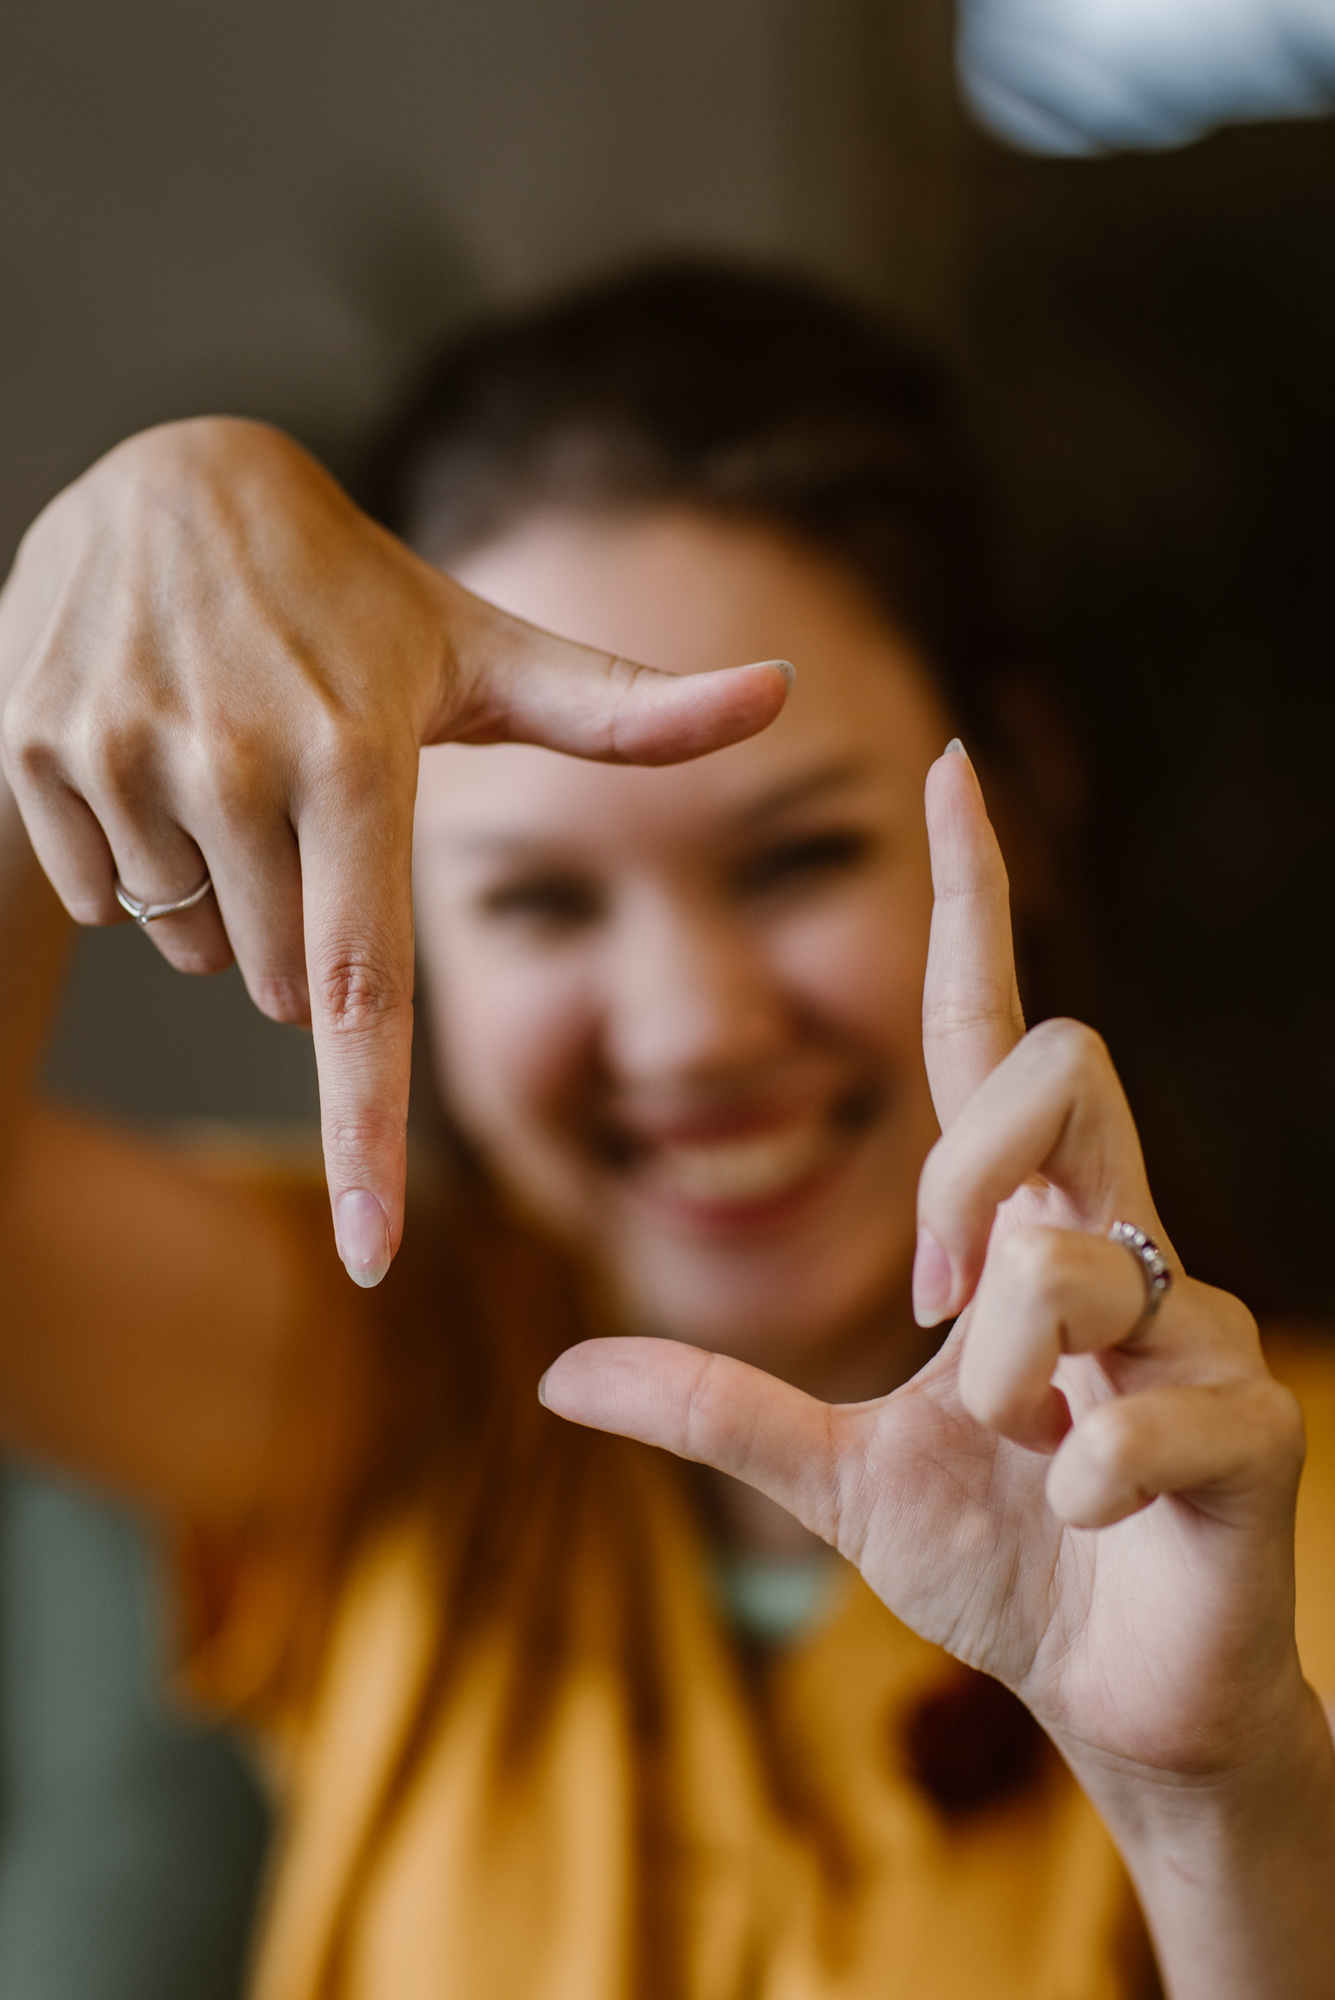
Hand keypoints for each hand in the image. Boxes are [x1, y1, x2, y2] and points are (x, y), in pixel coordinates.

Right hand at [0, 418, 789, 1283]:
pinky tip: (157, 757)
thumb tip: (782, 693)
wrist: (163, 484)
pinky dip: (138, 863)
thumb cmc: (355, 599)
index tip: (368, 1255)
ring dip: (221, 898)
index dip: (366, 1136)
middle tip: (308, 802)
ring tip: (232, 765)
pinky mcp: (40, 752)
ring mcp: (125, 755)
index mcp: (355, 755)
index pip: (361, 986)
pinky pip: (108, 898)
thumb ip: (625, 709)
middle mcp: (236, 762)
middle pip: (279, 979)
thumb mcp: (483, 649)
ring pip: (190, 946)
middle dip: (305, 931)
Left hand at [542, 745, 1307, 1788]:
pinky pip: (1154, 1408)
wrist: (1115, 1694)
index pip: (996, 1034)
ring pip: (1083, 1255)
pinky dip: (1087, 1476)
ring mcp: (1196, 1320)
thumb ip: (717, 1406)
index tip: (942, 770)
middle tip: (938, 1302)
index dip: (973, 903)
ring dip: (1017, 1371)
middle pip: (1058, 1071)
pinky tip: (1088, 1512)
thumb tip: (558, 1375)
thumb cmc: (998, 1557)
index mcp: (1026, 1230)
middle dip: (972, 1175)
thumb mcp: (834, 1474)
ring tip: (1029, 1450)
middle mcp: (1120, 1238)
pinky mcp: (1251, 1418)